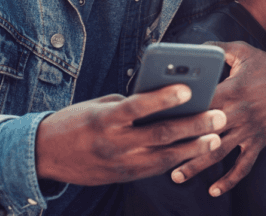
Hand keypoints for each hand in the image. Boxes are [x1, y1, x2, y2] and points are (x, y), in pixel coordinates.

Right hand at [35, 84, 226, 185]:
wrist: (46, 155)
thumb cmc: (76, 121)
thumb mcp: (99, 105)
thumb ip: (129, 105)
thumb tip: (163, 101)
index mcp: (105, 118)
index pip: (138, 106)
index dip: (163, 98)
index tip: (188, 88)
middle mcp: (114, 143)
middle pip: (160, 134)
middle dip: (193, 126)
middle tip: (219, 116)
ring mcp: (121, 163)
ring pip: (164, 157)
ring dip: (193, 148)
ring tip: (215, 138)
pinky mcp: (124, 177)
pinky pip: (156, 168)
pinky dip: (177, 160)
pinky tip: (195, 152)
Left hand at [170, 42, 265, 196]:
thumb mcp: (243, 51)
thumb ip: (217, 48)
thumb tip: (194, 46)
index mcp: (231, 90)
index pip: (200, 104)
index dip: (179, 112)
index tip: (158, 119)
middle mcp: (238, 113)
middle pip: (204, 132)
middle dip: (180, 143)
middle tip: (156, 152)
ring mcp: (249, 129)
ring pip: (218, 152)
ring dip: (197, 166)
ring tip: (176, 175)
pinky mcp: (260, 141)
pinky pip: (244, 165)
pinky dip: (230, 179)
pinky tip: (214, 191)